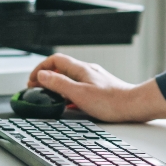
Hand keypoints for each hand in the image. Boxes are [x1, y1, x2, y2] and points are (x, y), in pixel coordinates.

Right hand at [28, 53, 165, 122]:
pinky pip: (79, 88)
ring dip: (57, 85)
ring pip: (70, 78)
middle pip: (61, 68)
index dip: (40, 68)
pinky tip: (68, 104)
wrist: (134, 105)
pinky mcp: (99, 89)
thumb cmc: (110, 101)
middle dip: (47, 76)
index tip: (32, 80)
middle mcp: (87, 71)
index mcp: (81, 69)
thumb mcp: (78, 93)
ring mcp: (94, 79)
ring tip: (49, 96)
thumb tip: (42, 76)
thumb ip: (59, 84)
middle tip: (37, 88)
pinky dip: (69, 93)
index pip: (55, 60)